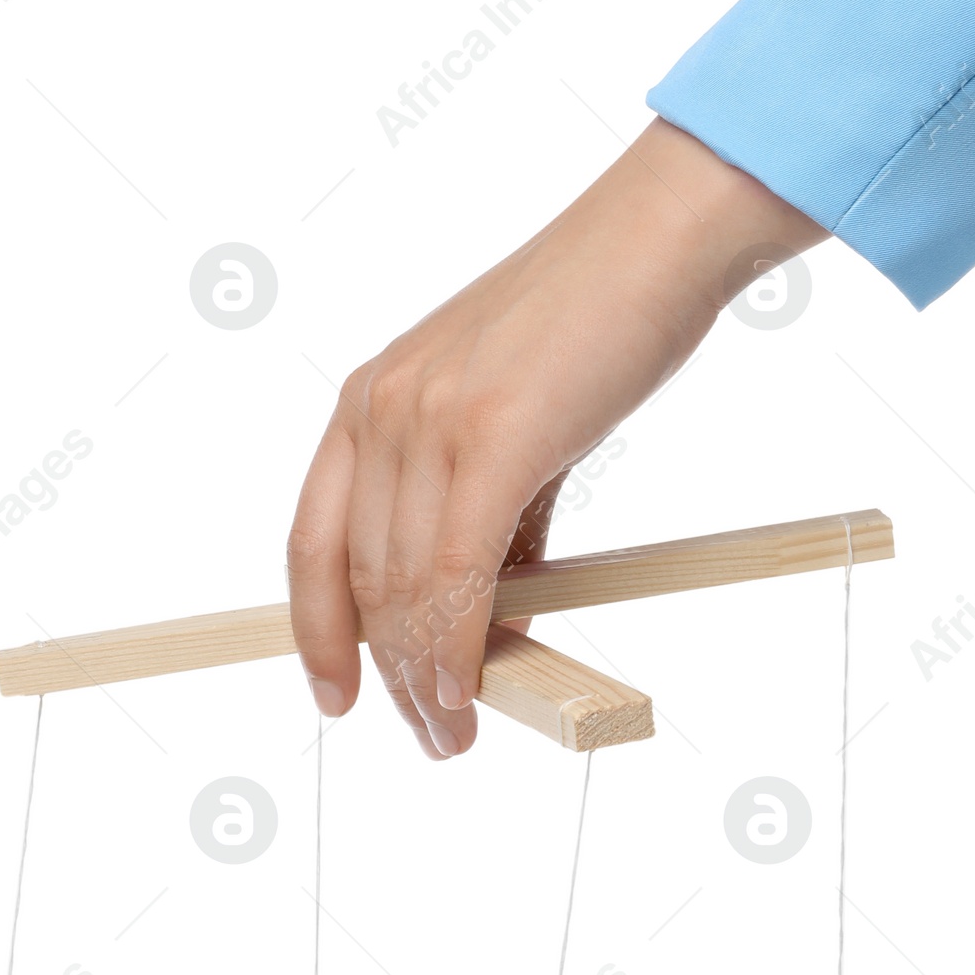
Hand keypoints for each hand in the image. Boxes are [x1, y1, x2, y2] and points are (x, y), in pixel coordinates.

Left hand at [286, 119, 824, 757]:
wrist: (662, 238)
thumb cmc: (602, 323)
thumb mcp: (514, 417)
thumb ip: (489, 506)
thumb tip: (493, 605)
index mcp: (370, 398)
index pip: (313, 538)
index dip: (314, 629)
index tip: (334, 693)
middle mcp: (381, 407)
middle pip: (359, 577)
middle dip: (388, 673)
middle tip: (431, 736)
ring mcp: (429, 419)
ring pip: (404, 586)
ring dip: (425, 677)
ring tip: (454, 734)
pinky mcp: (492, 435)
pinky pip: (456, 573)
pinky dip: (457, 646)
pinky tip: (468, 692)